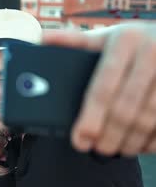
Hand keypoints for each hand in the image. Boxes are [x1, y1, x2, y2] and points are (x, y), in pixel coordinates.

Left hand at [42, 23, 155, 155]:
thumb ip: (74, 41)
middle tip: (97, 149)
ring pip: (148, 119)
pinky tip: (142, 145)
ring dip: (131, 141)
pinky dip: (153, 140)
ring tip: (118, 149)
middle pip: (125, 109)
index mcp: (125, 41)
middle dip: (108, 136)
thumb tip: (41, 39)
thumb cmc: (132, 41)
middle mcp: (152, 53)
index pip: (103, 88)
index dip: (90, 119)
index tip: (80, 140)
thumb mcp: (105, 37)